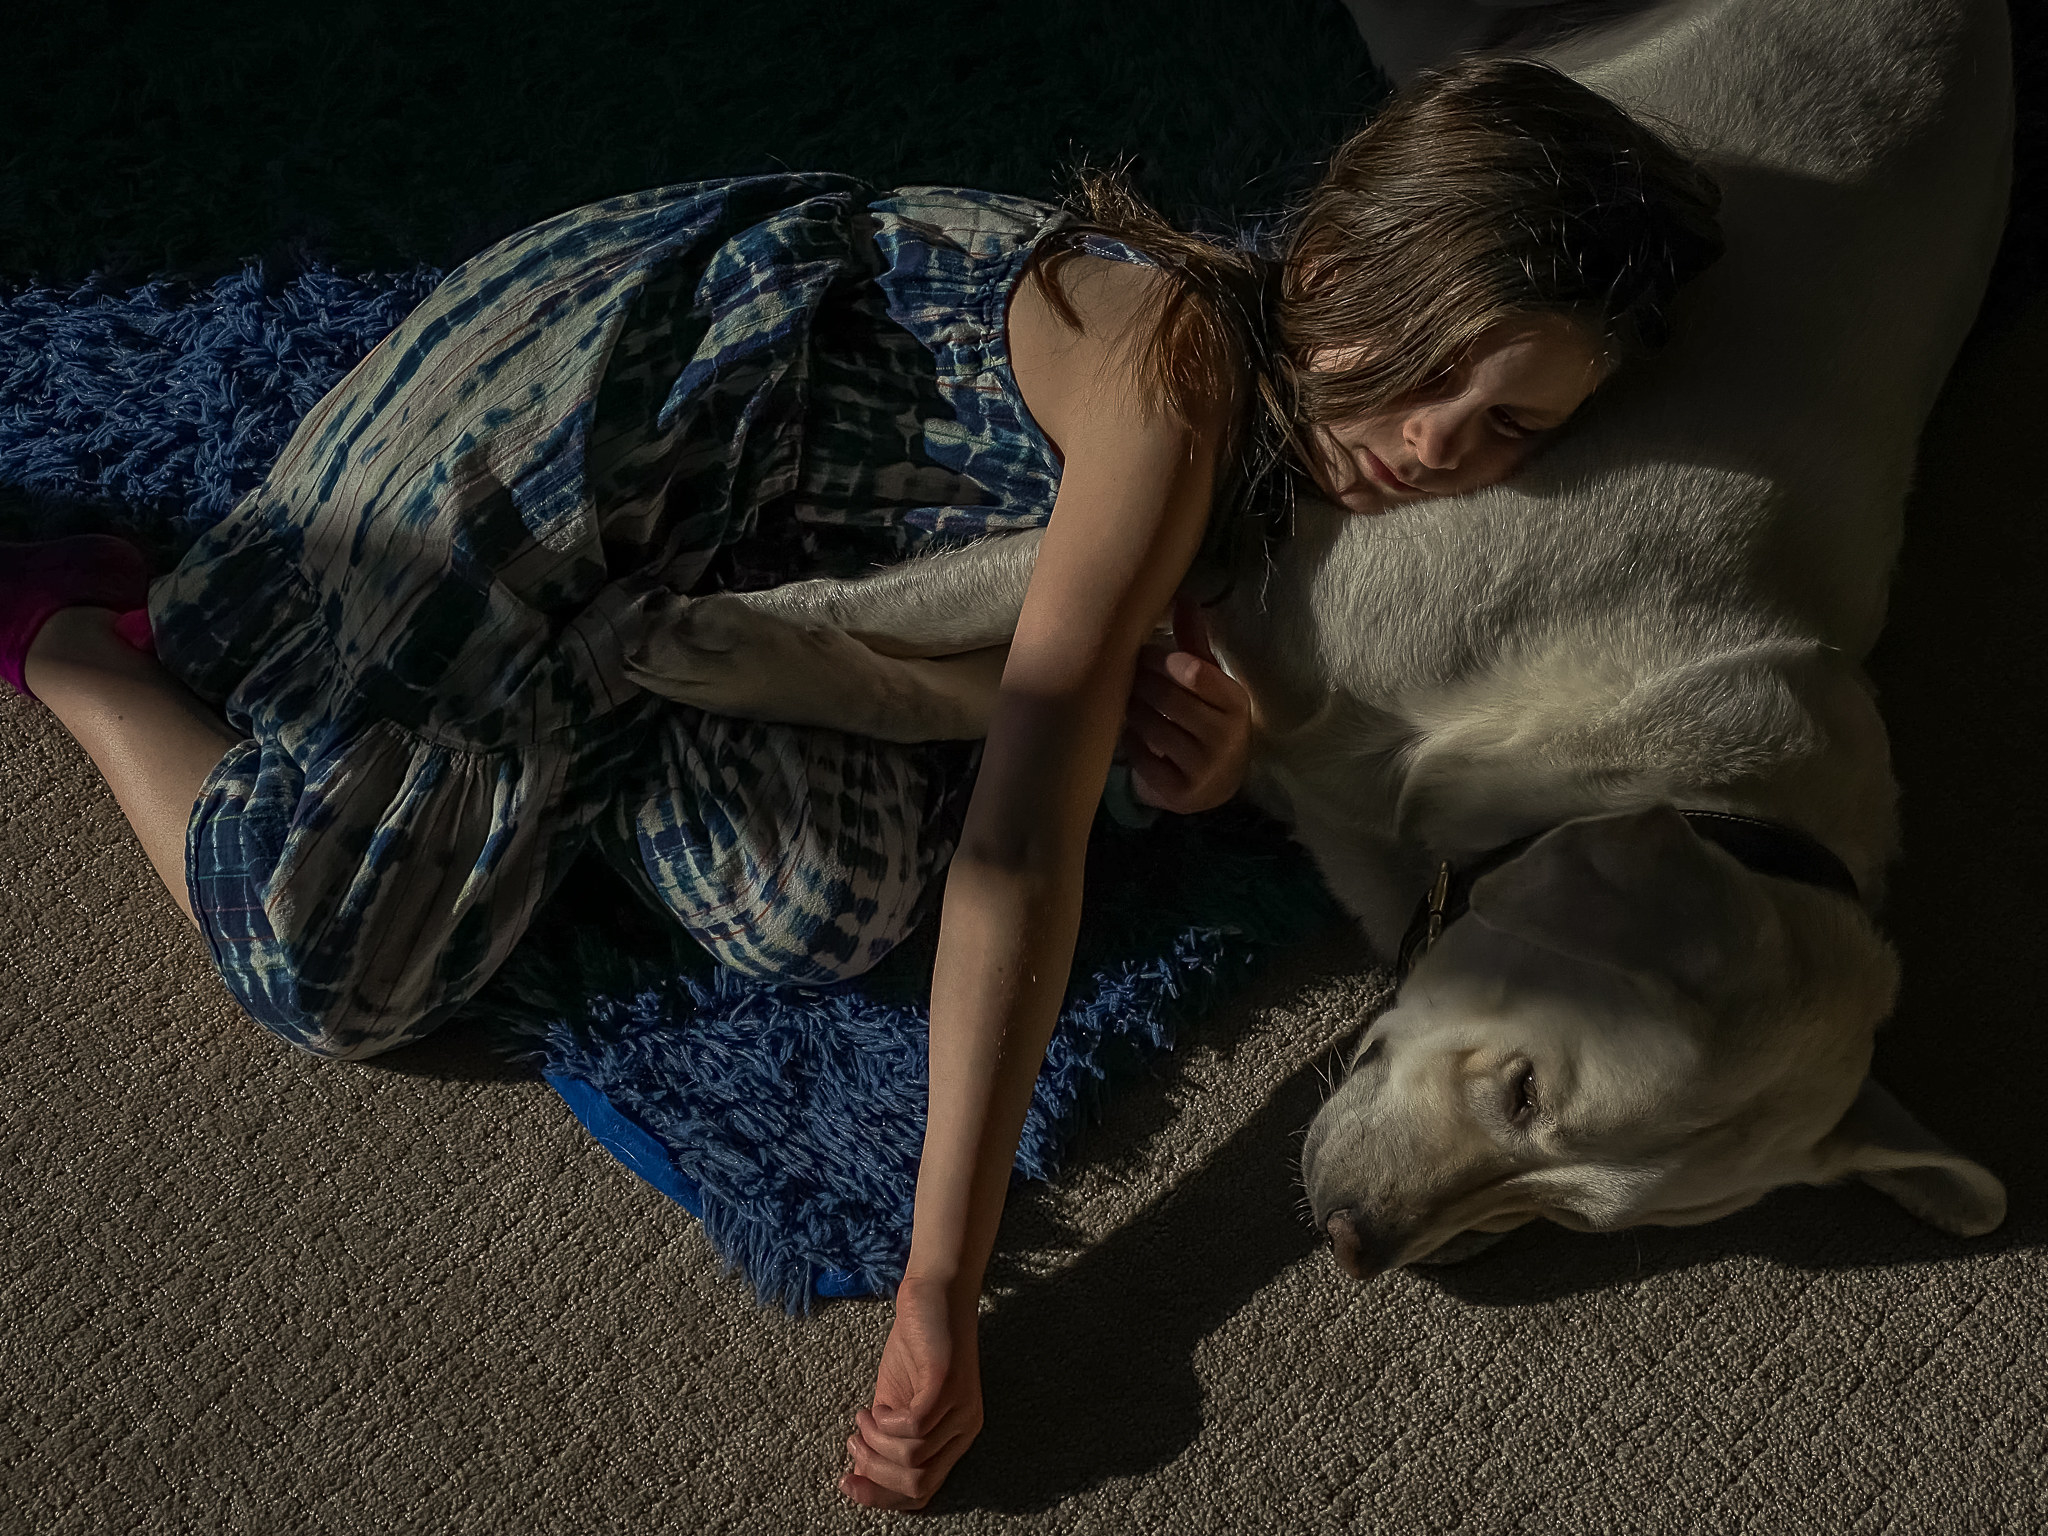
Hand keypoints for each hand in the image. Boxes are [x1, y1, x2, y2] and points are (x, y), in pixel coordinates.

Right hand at [840, 1276, 983, 1509]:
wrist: (934, 1292)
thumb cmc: (916, 1345)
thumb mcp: (894, 1400)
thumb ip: (884, 1438)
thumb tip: (859, 1474)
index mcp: (955, 1438)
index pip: (922, 1492)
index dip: (881, 1497)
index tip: (847, 1483)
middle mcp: (964, 1429)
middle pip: (918, 1484)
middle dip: (875, 1474)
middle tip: (854, 1443)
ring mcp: (959, 1407)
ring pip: (912, 1458)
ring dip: (875, 1442)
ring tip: (862, 1418)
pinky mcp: (948, 1384)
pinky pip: (914, 1427)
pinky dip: (886, 1423)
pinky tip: (875, 1406)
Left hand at [1122, 596, 1252, 813]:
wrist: (1215, 784)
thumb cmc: (1207, 721)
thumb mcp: (1209, 684)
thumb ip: (1195, 644)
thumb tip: (1184, 598)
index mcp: (1235, 702)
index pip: (1196, 672)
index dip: (1163, 659)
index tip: (1143, 652)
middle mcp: (1225, 736)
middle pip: (1169, 699)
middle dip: (1140, 682)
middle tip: (1122, 673)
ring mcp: (1204, 768)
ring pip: (1152, 727)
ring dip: (1130, 710)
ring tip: (1122, 700)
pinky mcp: (1181, 792)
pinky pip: (1143, 759)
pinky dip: (1129, 742)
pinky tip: (1125, 732)